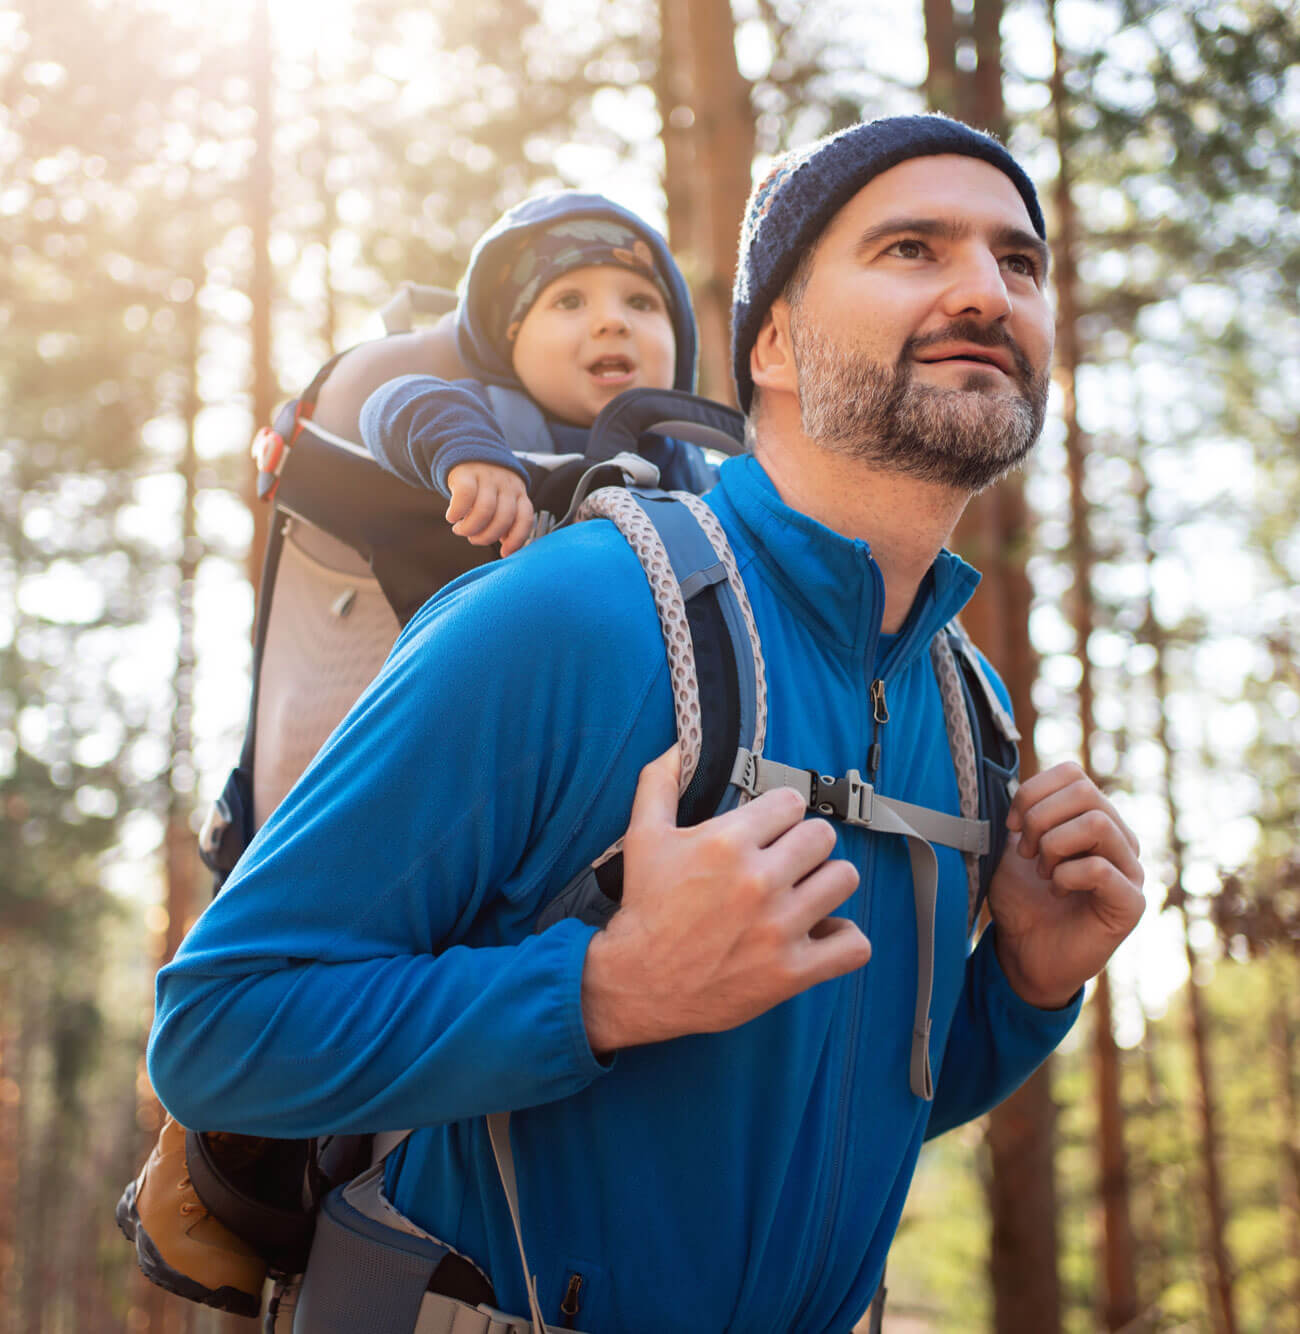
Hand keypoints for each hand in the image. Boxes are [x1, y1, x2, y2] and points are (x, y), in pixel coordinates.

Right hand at [445, 462, 534, 555]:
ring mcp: (487, 477)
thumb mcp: (502, 499)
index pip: (525, 518)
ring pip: (484, 510)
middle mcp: (506, 484)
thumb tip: (506, 545)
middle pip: (503, 517)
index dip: (517, 539)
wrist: (467, 451)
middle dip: (487, 536)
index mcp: (519, 493)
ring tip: (460, 530)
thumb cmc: (486, 486)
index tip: (504, 553)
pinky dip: (456, 513)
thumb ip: (506, 520)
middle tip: (474, 539)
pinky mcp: (466, 473)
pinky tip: (452, 517)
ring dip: (470, 528)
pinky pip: (464, 496)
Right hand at [581, 746, 868, 1053]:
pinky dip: (843, 938)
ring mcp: (779, 928)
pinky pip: (853, 944)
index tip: (768, 830)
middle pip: (823, 837)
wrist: (638, 982)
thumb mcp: (643, 836)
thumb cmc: (644, 907)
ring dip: (826, 884)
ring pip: (843, 879)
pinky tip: (820, 932)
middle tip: (785, 862)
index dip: (780, 814)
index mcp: (727, 843)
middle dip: (804, 845)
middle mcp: (758, 882)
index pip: (791, 802)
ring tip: (803, 893)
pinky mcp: (791, 971)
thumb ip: (660, 782)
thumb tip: (679, 745)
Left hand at [989, 762, 1144, 1009]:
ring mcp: (1130, 870)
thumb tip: (1008, 784)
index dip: (1032, 792)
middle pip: (1085, 791)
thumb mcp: (1012, 847)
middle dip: (1040, 818)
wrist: (1026, 952)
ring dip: (1054, 846)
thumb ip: (1021, 814)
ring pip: (1097, 823)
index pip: (1072, 773)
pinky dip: (1066, 875)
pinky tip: (1057, 891)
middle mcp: (1119, 837)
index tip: (1011, 825)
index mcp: (1093, 817)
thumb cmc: (1023, 898)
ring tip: (1043, 872)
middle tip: (1027, 852)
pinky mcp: (1131, 904)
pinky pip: (1101, 869)